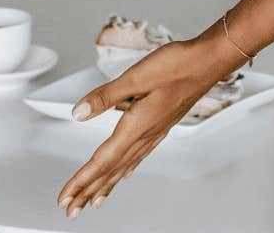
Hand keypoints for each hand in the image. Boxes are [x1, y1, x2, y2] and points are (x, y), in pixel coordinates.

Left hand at [56, 33, 243, 217]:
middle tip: (71, 210)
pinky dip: (126, 170)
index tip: (66, 198)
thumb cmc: (178, 66)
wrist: (207, 63)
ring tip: (93, 200)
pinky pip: (138, 157)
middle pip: (111, 171)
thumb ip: (105, 96)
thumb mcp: (136, 77)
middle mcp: (145, 135)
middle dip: (88, 192)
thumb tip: (79, 113)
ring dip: (106, 185)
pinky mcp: (161, 126)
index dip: (81, 181)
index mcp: (136, 126)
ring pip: (124, 167)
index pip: (102, 162)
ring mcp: (155, 133)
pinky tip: (124, 173)